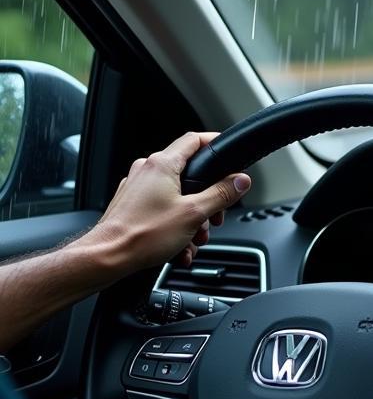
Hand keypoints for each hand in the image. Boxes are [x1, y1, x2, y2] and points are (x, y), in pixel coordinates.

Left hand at [88, 131, 250, 273]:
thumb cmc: (142, 235)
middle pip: (189, 174)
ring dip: (192, 217)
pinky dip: (175, 225)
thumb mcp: (194, 214)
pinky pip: (162, 208)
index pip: (194, 140)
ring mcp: (136, 188)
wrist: (106, 258)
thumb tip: (240, 181)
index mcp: (161, 165)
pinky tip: (180, 246)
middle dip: (207, 198)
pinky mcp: (131, 205)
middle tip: (214, 216)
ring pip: (176, 195)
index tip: (226, 151)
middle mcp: (146, 171)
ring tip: (194, 239)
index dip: (214, 142)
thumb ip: (221, 194)